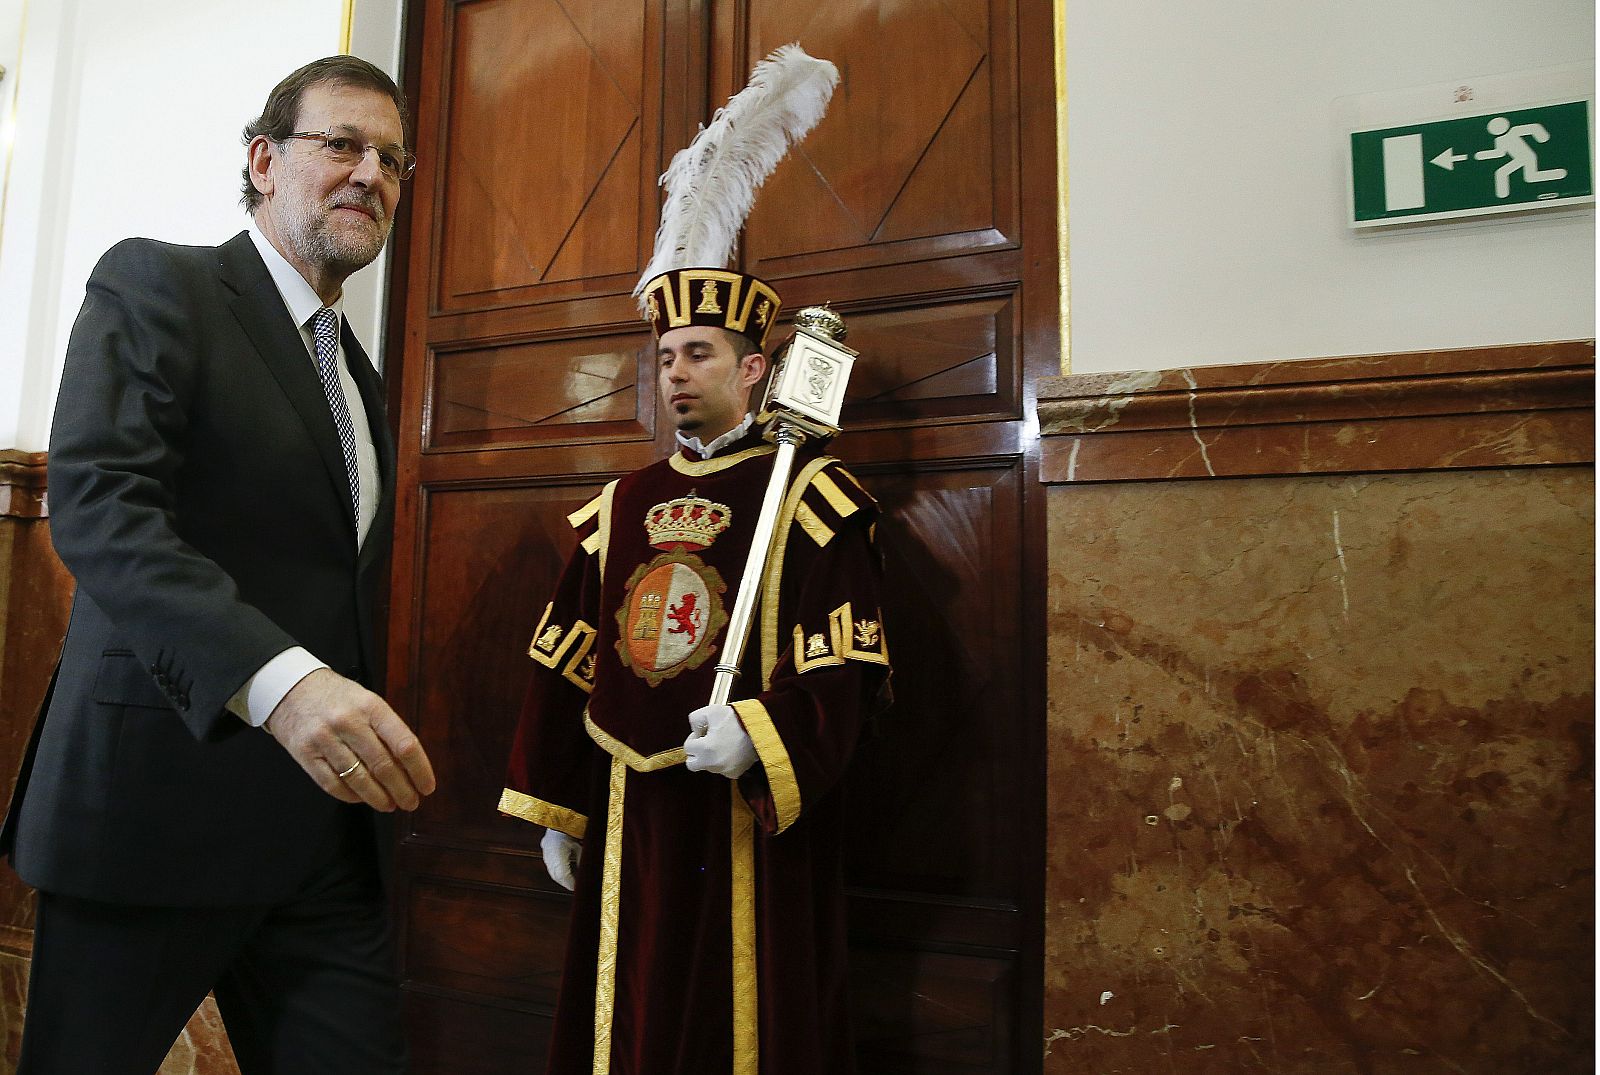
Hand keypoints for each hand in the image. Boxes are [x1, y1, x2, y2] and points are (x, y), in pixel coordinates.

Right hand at [264, 668, 436, 811]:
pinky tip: (362, 799)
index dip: (419, 770)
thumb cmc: (338, 698)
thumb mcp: (368, 702)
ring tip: (390, 805)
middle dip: (402, 790)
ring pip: (358, 779)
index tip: (427, 786)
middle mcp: (348, 722)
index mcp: (371, 706)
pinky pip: (332, 784)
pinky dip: (351, 796)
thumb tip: (410, 768)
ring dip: (379, 798)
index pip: (404, 744)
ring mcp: (324, 738)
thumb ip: (388, 731)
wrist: (290, 689)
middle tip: (411, 803)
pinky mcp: (305, 754)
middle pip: (383, 766)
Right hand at [541, 827, 581, 890]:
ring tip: (570, 882)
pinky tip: (564, 873)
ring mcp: (546, 854)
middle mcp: (550, 856)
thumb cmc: (572, 831)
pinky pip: (550, 865)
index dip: (570, 884)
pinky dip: (557, 871)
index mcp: (558, 855)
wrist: (560, 818)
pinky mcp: (545, 851)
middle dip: (566, 882)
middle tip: (574, 887)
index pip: (563, 876)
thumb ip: (581, 860)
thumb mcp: (579, 847)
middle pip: (557, 876)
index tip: (576, 888)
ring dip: (561, 878)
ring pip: (552, 871)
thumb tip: (584, 873)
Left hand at [683, 704, 756, 778]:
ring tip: (722, 741)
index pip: (688, 747)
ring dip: (710, 756)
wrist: (762, 728)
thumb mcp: (712, 710)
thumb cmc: (737, 719)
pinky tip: (730, 749)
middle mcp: (713, 764)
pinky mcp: (735, 773)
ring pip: (708, 766)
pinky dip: (723, 761)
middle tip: (706, 741)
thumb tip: (695, 730)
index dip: (694, 737)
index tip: (704, 731)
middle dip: (696, 753)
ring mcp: (724, 770)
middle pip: (692, 764)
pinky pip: (722, 769)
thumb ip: (695, 719)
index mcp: (705, 749)